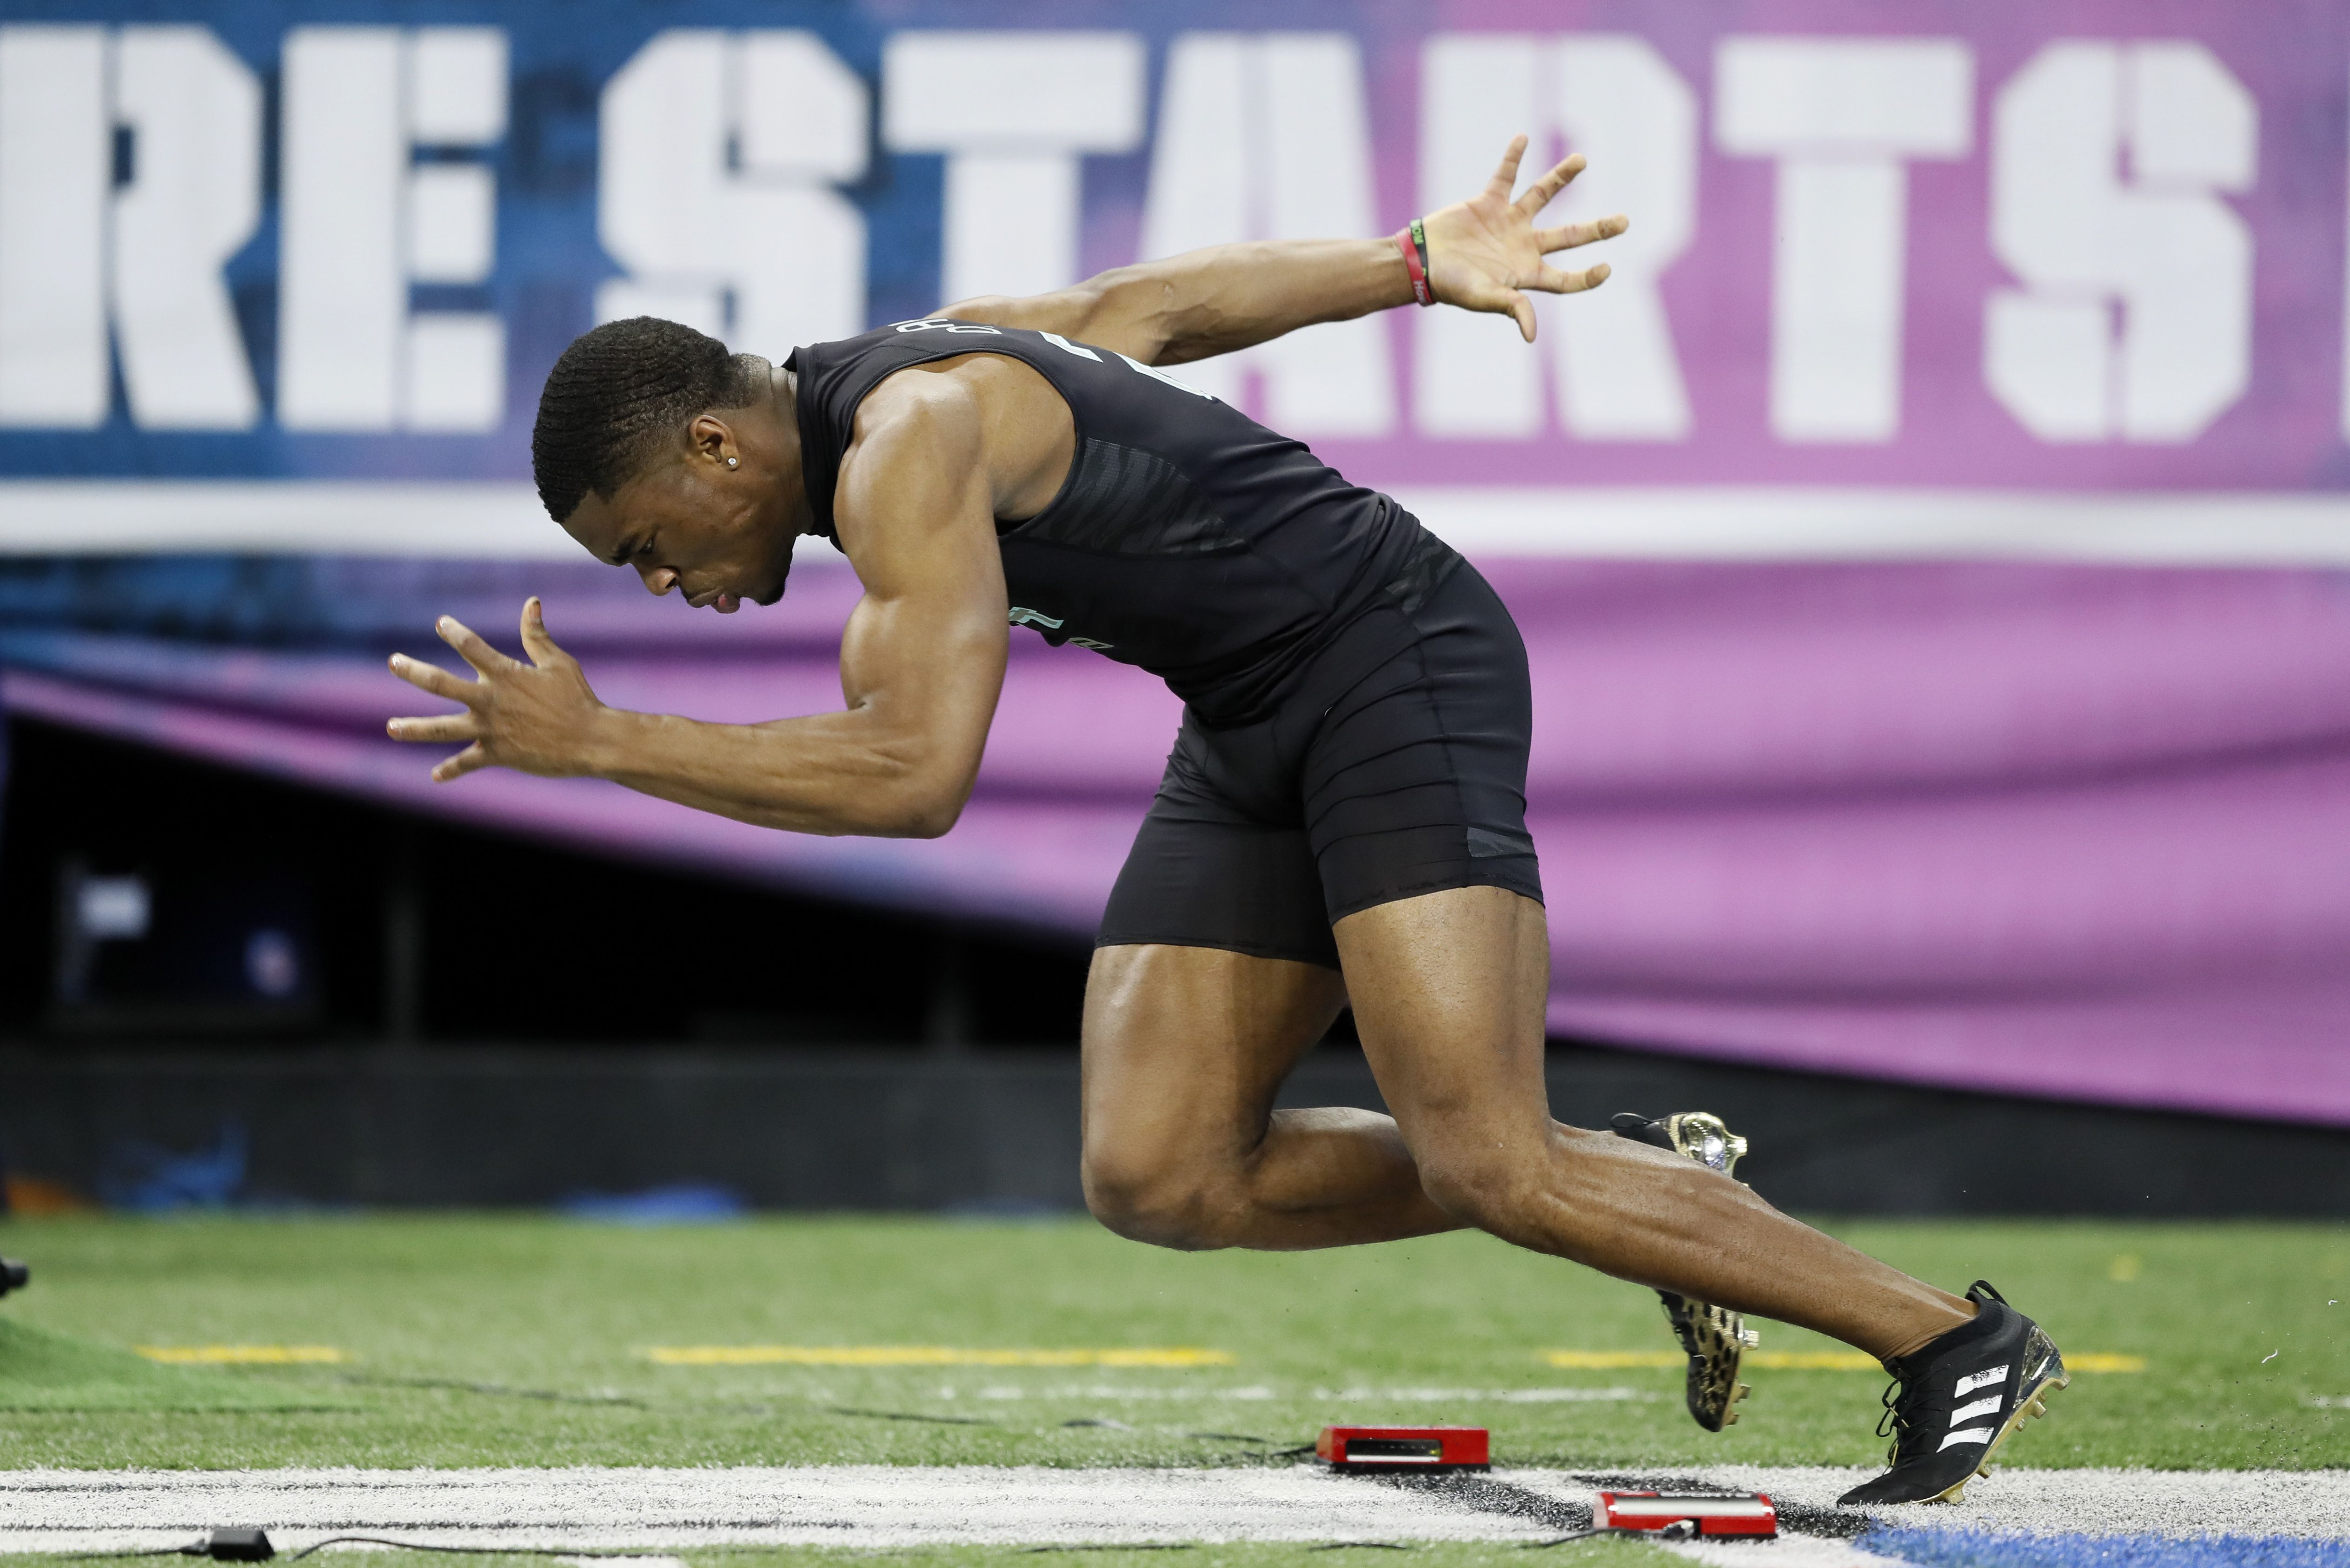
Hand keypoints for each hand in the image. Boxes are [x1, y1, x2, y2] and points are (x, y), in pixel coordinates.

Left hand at [387, 598, 606, 782]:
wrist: (591, 740)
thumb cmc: (578, 698)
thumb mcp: (559, 663)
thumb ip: (537, 636)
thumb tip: (531, 602)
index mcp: (505, 674)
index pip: (471, 646)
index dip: (454, 632)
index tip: (441, 624)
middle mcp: (490, 700)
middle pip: (440, 683)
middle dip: (413, 672)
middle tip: (393, 662)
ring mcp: (490, 729)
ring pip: (442, 728)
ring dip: (414, 728)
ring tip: (391, 727)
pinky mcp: (497, 754)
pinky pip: (467, 762)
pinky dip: (450, 770)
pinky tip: (435, 776)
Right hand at [1420, 136, 1624, 341]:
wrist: (1420, 263)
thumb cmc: (1451, 286)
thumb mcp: (1482, 297)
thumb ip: (1511, 307)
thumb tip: (1532, 335)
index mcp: (1526, 273)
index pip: (1565, 279)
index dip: (1587, 278)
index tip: (1607, 268)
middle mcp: (1524, 245)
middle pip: (1569, 236)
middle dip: (1597, 230)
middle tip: (1624, 222)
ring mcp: (1508, 222)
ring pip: (1543, 195)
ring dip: (1562, 177)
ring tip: (1582, 160)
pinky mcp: (1488, 202)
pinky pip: (1505, 175)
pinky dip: (1513, 157)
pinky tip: (1524, 138)